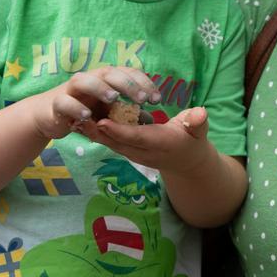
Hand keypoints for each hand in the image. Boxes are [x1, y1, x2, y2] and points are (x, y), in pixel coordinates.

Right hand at [26, 64, 160, 140]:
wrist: (48, 115)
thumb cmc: (84, 110)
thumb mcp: (107, 112)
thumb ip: (126, 114)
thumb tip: (150, 120)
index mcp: (105, 78)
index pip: (128, 73)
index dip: (144, 83)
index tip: (157, 99)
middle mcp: (90, 79)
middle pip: (109, 73)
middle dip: (128, 84)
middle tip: (142, 98)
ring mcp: (71, 89)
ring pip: (85, 80)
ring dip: (100, 87)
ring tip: (114, 99)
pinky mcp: (57, 103)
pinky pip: (65, 102)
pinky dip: (76, 107)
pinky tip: (87, 116)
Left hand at [85, 107, 213, 173]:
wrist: (188, 162)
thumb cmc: (192, 138)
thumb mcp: (199, 129)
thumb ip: (197, 122)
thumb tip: (201, 114)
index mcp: (160, 143)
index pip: (137, 137)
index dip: (119, 130)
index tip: (103, 121)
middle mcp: (144, 152)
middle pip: (118, 142)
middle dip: (98, 132)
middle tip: (79, 118)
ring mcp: (135, 154)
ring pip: (111, 144)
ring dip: (94, 134)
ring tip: (75, 120)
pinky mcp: (129, 152)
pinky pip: (111, 143)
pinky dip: (98, 135)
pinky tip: (83, 124)